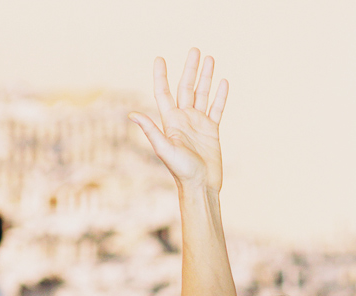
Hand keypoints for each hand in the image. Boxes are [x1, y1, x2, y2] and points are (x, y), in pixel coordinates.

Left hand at [129, 49, 228, 191]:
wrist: (200, 186)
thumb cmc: (181, 171)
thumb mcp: (164, 149)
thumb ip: (150, 130)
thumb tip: (132, 114)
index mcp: (170, 121)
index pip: (164, 92)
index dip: (161, 75)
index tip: (160, 59)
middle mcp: (184, 119)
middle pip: (186, 87)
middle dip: (190, 69)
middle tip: (195, 50)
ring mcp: (198, 123)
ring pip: (202, 94)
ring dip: (205, 77)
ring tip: (210, 59)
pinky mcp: (212, 131)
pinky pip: (217, 108)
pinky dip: (220, 96)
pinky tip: (223, 82)